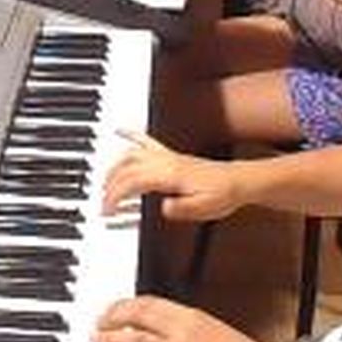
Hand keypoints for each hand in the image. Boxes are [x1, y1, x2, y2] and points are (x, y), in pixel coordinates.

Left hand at [93, 296, 303, 341]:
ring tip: (97, 339)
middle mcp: (183, 331)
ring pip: (135, 340)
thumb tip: (156, 321)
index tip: (112, 308)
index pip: (149, 301)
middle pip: (137, 317)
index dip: (125, 303)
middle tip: (98, 323)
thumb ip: (183, 322)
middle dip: (112, 318)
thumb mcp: (211, 327)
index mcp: (191, 315)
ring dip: (111, 339)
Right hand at [102, 130, 242, 221]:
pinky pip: (146, 140)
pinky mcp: (171, 156)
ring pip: (130, 155)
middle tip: (102, 203)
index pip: (132, 181)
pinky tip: (120, 130)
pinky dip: (130, 134)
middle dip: (109, 185)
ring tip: (103, 182)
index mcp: (170, 174)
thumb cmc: (222, 194)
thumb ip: (181, 209)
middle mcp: (165, 162)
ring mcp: (167, 157)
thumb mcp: (203, 209)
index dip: (114, 196)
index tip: (106, 211)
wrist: (239, 182)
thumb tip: (162, 208)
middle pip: (126, 167)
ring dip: (113, 167)